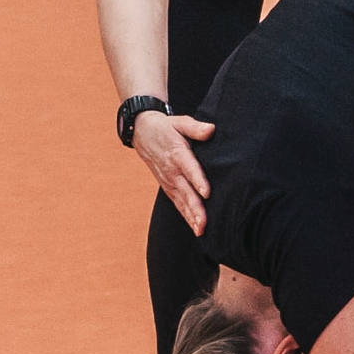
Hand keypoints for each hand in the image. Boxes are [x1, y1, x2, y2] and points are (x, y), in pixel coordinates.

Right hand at [133, 109, 216, 234]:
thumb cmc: (167, 127)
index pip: (189, 168)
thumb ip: (195, 127)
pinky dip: (185, 215)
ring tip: (200, 231)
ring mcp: (168, 180)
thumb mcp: (180, 122)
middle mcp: (172, 170)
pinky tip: (195, 228)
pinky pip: (177, 202)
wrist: (142, 132)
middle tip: (204, 223)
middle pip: (185, 191)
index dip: (198, 180)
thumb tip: (210, 130)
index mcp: (177, 153)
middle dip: (195, 208)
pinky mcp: (167, 186)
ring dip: (190, 216)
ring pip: (181, 201)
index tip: (207, 193)